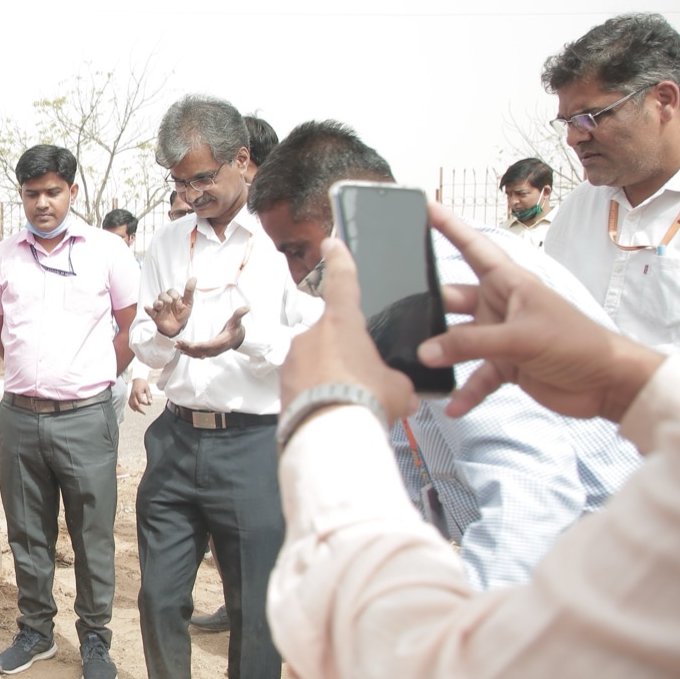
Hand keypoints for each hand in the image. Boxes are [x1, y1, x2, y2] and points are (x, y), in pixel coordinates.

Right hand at [127, 376, 151, 412]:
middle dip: (140, 409)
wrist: (137, 379)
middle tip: (144, 413)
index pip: (141, 401)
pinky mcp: (130, 396)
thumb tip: (150, 402)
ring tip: (141, 412)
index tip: (149, 403)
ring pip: (132, 405)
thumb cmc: (142, 383)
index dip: (146, 403)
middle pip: (135, 404)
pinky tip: (135, 410)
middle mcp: (133, 394)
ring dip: (136, 409)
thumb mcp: (147, 388)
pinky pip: (129, 403)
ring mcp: (130, 396)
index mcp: (137, 392)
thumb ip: (149, 396)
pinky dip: (132, 407)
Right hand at [144, 277, 196, 337]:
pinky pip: (150, 312)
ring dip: (157, 303)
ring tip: (160, 304)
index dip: (172, 293)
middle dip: (165, 297)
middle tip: (170, 302)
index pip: (170, 291)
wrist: (178, 327)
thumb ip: (189, 291)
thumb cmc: (182, 313)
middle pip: (162, 295)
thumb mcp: (188, 302)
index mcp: (173, 297)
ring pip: (156, 303)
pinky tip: (146, 307)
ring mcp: (160, 309)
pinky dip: (148, 310)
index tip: (175, 298)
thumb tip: (194, 278)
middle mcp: (165, 301)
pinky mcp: (155, 316)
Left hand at [175, 306, 248, 358]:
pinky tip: (182, 350)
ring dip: (187, 351)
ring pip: (198, 354)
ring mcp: (213, 352)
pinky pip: (198, 354)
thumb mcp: (237, 320)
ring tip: (176, 346)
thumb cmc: (236, 328)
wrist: (239, 339)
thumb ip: (239, 314)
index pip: (208, 345)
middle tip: (177, 343)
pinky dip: (190, 353)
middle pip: (200, 351)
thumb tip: (246, 307)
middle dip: (188, 348)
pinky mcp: (210, 353)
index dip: (198, 346)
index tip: (189, 344)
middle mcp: (216, 349)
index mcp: (222, 342)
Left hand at [280, 237, 417, 423]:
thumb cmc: (366, 401)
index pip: (342, 281)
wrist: (330, 435)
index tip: (331, 243)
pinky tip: (332, 415)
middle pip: (332, 339)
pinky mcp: (281, 388)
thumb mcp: (398, 388)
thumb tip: (398, 391)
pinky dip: (317, 397)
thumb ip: (395, 381)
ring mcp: (292, 362)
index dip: (339, 260)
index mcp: (341, 323)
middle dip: (347, 358)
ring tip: (350, 405)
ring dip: (331, 380)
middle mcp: (310, 336)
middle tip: (364, 383)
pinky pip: (303, 387)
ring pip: (316, 365)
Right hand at [417, 204, 664, 422]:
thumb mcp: (520, 338)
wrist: (608, 383)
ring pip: (459, 341)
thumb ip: (470, 345)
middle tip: (398, 313)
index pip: (473, 248)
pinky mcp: (507, 366)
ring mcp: (502, 337)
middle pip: (453, 299)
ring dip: (443, 355)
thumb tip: (426, 352)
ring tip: (417, 364)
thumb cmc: (578, 343)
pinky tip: (452, 405)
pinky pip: (477, 377)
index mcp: (509, 283)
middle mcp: (501, 306)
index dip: (450, 227)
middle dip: (428, 306)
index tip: (426, 208)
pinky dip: (465, 391)